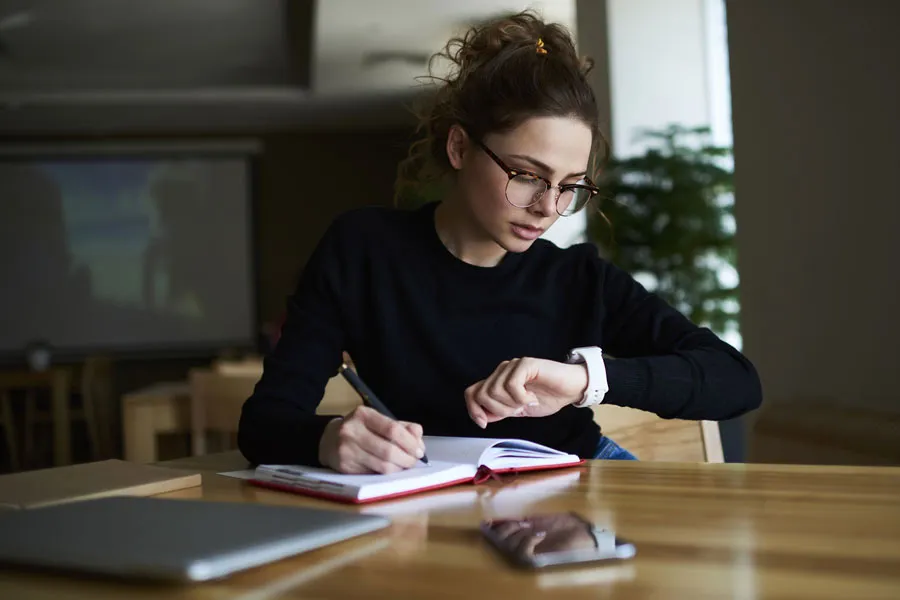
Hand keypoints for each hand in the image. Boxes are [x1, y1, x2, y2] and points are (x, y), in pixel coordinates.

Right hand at [318, 406, 424, 473]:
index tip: (419, 450)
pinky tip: (389, 470)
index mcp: (363, 414)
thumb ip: (402, 427)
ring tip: (404, 466)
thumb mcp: (379, 421)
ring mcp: (347, 450)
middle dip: (407, 459)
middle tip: (414, 461)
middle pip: (388, 450)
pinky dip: (386, 474)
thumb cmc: (361, 430)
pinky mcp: (345, 467)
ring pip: (382, 466)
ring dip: (399, 469)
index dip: (410, 442)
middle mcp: (352, 431)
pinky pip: (373, 474)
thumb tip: (419, 438)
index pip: (392, 429)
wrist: (328, 440)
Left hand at [464, 357, 587, 427]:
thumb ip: (500, 411)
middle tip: (518, 410)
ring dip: (512, 404)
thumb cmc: (548, 397)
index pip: (472, 392)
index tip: (484, 423)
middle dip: (499, 410)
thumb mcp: (518, 410)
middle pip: (482, 394)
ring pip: (495, 391)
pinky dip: (522, 398)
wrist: (571, 389)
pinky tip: (533, 398)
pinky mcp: (525, 364)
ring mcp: (513, 366)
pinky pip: (512, 385)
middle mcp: (502, 371)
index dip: (473, 410)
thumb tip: (482, 417)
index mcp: (498, 381)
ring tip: (527, 403)